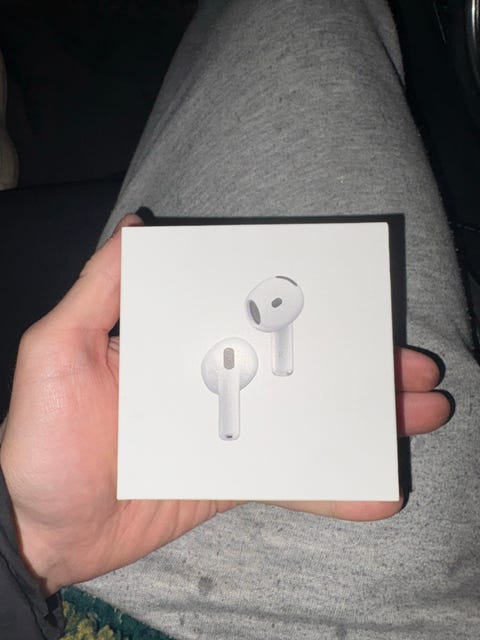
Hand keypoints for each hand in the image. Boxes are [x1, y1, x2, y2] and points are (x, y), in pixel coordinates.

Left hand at [0, 215, 451, 594]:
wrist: (41, 529)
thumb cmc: (41, 440)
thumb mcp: (54, 351)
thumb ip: (98, 291)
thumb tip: (140, 227)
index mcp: (174, 342)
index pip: (247, 313)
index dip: (300, 307)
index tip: (350, 301)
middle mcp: (207, 380)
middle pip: (290, 365)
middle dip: (351, 364)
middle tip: (408, 366)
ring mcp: (224, 432)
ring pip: (301, 418)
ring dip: (356, 418)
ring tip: (413, 415)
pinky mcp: (228, 478)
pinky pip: (286, 477)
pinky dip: (328, 485)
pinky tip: (373, 491)